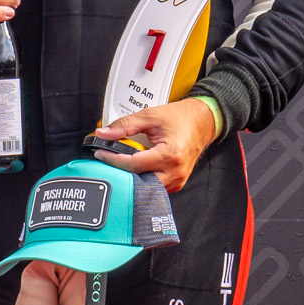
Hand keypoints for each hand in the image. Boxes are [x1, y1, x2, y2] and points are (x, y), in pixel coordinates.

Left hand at [89, 96, 222, 192]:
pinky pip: (155, 188)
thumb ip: (125, 125)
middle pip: (139, 182)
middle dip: (122, 174)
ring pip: (146, 188)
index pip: (133, 165)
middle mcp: (175, 171)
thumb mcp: (150, 116)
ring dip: (132, 178)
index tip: (101, 154)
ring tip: (121, 166)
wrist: (202, 122)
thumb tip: (103, 134)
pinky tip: (135, 170)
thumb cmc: (180, 118)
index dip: (113, 160)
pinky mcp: (177, 183)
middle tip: (108, 163)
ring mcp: (177, 180)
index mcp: (170, 154)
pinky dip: (143, 180)